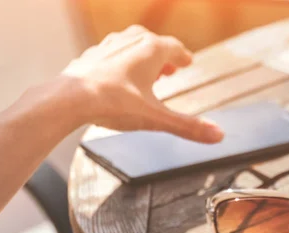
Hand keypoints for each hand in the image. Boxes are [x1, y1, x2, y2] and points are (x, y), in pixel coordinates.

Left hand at [62, 25, 222, 142]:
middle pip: (154, 43)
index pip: (175, 48)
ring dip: (143, 57)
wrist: (69, 99)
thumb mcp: (157, 118)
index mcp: (151, 50)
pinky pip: (112, 54)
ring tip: (147, 72)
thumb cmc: (113, 104)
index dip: (183, 57)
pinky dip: (121, 63)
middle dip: (164, 57)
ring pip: (132, 45)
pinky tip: (118, 78)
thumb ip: (188, 127)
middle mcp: (130, 41)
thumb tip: (219, 135)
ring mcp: (108, 46)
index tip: (187, 61)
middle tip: (170, 69)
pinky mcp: (91, 56)